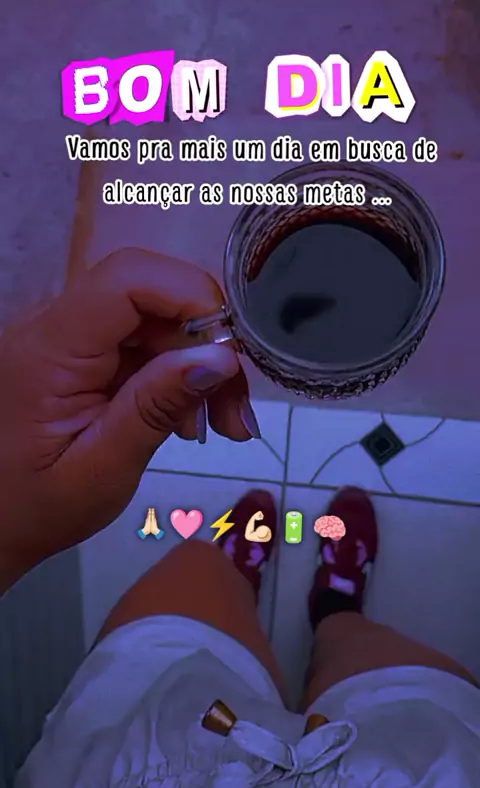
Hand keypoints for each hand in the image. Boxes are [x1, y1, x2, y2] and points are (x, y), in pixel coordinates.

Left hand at [0, 247, 256, 590]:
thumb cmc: (36, 508)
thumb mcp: (103, 469)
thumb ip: (157, 407)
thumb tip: (221, 358)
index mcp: (48, 349)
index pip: (127, 278)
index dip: (190, 296)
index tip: (231, 355)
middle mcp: (51, 325)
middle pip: (149, 295)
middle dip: (206, 343)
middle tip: (237, 413)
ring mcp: (65, 336)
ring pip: (153, 318)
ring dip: (197, 363)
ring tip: (222, 425)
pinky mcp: (78, 352)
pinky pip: (139, 342)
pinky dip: (175, 374)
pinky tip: (190, 418)